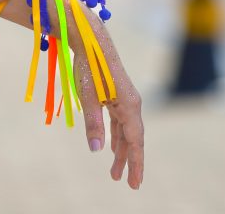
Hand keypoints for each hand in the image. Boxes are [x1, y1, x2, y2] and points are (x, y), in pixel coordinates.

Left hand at [73, 42, 143, 188]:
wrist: (92, 42)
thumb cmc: (90, 67)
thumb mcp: (89, 97)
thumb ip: (93, 124)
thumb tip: (96, 150)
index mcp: (129, 106)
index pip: (135, 142)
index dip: (135, 164)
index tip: (135, 183)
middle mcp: (132, 104)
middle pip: (133, 139)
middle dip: (129, 161)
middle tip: (127, 183)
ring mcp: (125, 99)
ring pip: (125, 131)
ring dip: (121, 150)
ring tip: (115, 171)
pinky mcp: (117, 95)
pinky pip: (119, 121)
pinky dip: (116, 135)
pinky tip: (111, 146)